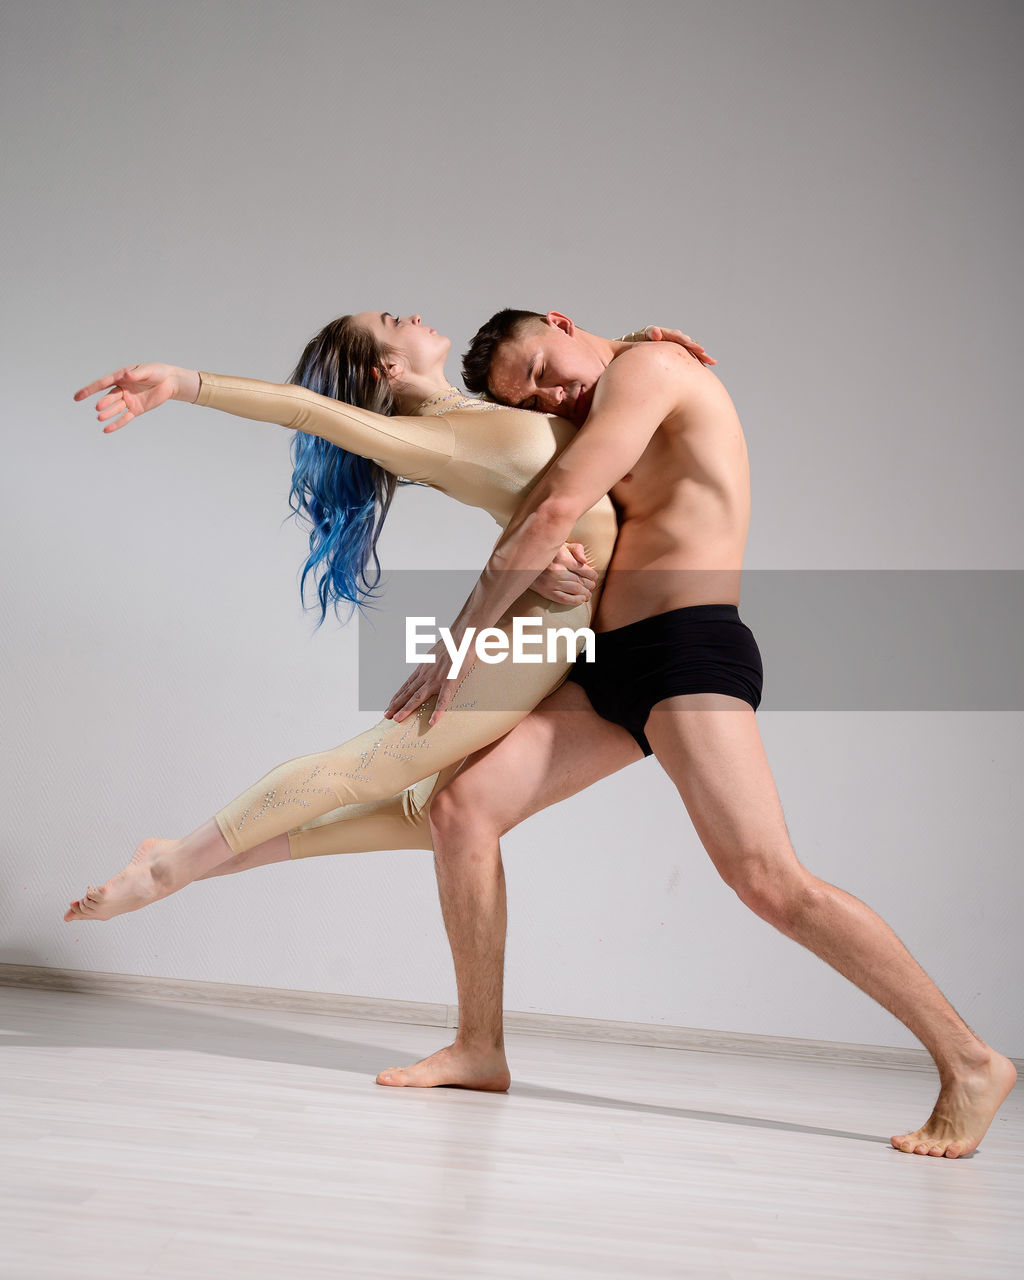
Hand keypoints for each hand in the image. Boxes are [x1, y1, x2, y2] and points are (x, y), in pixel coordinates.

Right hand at [73, 363, 194, 431]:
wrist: (170, 382)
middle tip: (98, 408)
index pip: (102, 384)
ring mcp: (129, 400)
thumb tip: (127, 375)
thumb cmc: (157, 372)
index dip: (89, 390)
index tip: (78, 397)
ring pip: (116, 408)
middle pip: (110, 397)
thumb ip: (137, 374)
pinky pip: (125, 418)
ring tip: (100, 418)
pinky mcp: (136, 409)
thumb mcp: (148, 371)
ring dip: (108, 413)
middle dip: (104, 403)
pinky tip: (106, 429)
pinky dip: (116, 424)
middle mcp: (122, 389)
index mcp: (121, 377)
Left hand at [385, 636, 465, 725]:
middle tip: (387, 716)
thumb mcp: (435, 655)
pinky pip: (442, 699)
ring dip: (407, 708)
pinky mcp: (449, 681)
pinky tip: (432, 721)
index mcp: (423, 669)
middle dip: (396, 705)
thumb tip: (427, 669)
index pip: (407, 686)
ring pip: (418, 697)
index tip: (390, 705)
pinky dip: (437, 711)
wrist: (462, 637)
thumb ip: (430, 665)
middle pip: (408, 692)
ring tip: (397, 719)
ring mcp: (436, 679)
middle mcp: (426, 675)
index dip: (397, 696)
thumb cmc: (451, 645)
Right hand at [530, 541, 597, 603]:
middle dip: (590, 585)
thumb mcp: (563, 545)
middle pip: (581, 580)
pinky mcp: (547, 591)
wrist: (526, 562)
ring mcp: (551, 582)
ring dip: (585, 593)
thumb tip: (585, 560)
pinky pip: (565, 599)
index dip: (592, 575)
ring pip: (575, 590)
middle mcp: (557, 571)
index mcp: (562, 558)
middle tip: (592, 586)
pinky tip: (581, 599)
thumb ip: (577, 549)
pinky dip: (576, 600)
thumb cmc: (550, 553)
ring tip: (588, 594)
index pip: (583, 569)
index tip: (594, 577)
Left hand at [644, 327, 715, 365]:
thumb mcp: (644, 334)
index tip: (700, 350)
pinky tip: (704, 368)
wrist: (640, 344)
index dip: (691, 344)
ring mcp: (677, 346)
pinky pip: (688, 357)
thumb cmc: (640, 340)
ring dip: (702, 357)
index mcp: (669, 334)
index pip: (682, 339)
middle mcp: (676, 339)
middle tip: (709, 359)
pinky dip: (695, 362)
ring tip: (712, 362)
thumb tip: (657, 333)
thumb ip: (650, 332)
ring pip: (691, 351)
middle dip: (700, 352)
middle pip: (690, 345)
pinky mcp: (677, 354)